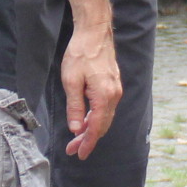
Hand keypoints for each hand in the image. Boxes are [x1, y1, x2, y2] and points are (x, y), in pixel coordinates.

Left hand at [59, 24, 121, 158]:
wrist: (94, 32)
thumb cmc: (80, 53)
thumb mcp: (71, 81)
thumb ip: (75, 106)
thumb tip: (76, 128)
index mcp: (104, 96)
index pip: (96, 127)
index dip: (88, 143)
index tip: (79, 154)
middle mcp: (114, 95)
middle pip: (102, 125)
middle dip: (88, 139)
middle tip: (72, 149)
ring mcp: (115, 89)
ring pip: (104, 117)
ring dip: (91, 129)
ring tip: (76, 138)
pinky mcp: (113, 84)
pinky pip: (106, 108)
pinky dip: (96, 117)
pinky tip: (86, 120)